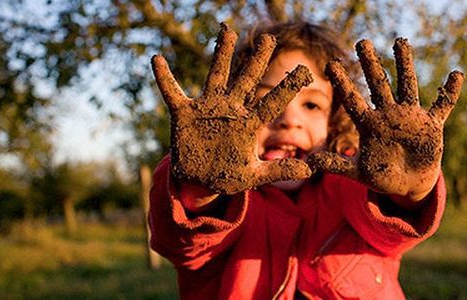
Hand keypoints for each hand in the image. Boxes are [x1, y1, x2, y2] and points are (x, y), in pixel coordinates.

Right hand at [152, 23, 312, 194]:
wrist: (198, 180)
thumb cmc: (228, 175)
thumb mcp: (254, 176)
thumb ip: (278, 170)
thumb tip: (309, 169)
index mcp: (248, 124)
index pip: (271, 103)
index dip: (288, 88)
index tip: (305, 71)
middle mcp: (230, 110)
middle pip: (247, 80)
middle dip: (257, 60)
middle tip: (269, 39)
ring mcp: (207, 108)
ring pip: (216, 76)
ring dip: (222, 54)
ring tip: (228, 31)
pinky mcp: (185, 114)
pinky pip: (173, 92)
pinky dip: (165, 78)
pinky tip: (158, 60)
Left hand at [308, 38, 463, 198]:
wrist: (408, 184)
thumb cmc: (382, 175)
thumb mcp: (357, 171)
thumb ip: (335, 164)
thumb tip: (308, 162)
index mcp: (369, 124)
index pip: (353, 100)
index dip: (342, 83)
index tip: (331, 64)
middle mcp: (388, 114)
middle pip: (378, 84)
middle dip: (370, 63)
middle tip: (362, 42)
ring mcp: (410, 117)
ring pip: (407, 85)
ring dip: (405, 64)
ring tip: (400, 41)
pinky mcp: (430, 125)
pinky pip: (442, 106)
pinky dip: (449, 92)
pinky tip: (456, 74)